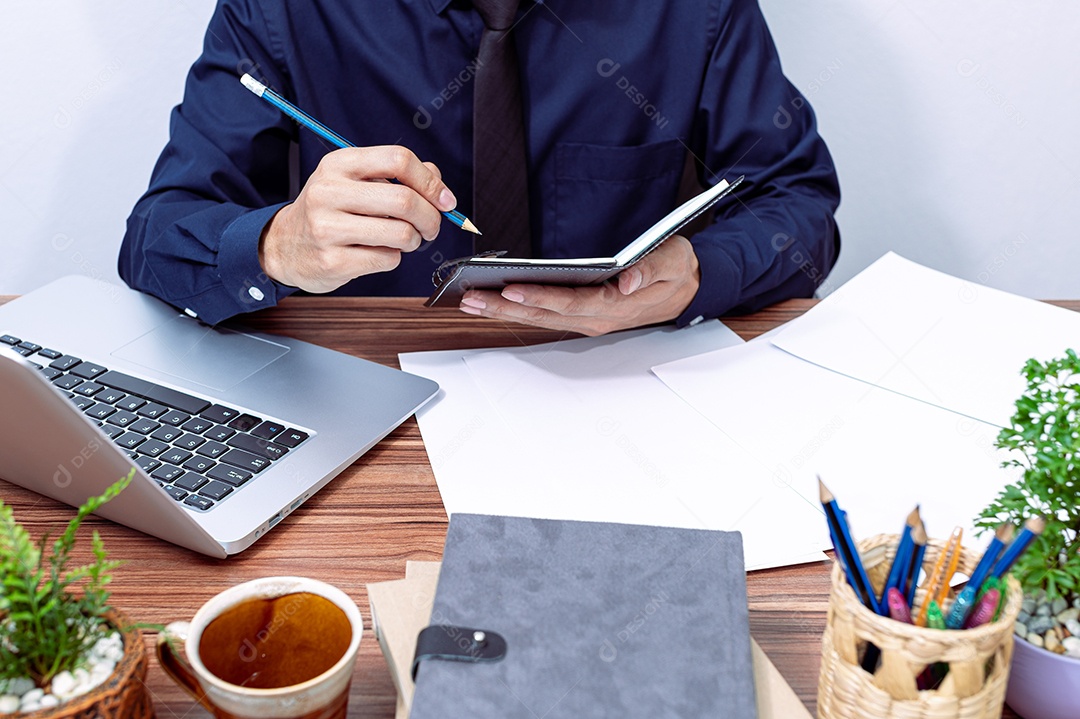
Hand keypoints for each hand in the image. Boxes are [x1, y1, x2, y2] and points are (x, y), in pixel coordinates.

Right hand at [259, 146, 455, 291]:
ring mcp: (327, 227)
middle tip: (430, 227)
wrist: (284, 246)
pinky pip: (388, 259)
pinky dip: (393, 258)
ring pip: (401, 233)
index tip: (445, 200)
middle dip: (430, 217)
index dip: (430, 181)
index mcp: (339, 164)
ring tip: (402, 240)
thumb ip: (398, 177)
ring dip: (413, 240)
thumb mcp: (355, 182)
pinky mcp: (332, 261)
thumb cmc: (330, 211)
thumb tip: (440, 185)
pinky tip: (376, 252)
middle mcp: (329, 191)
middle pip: (404, 200)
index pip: (398, 159)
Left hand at [458, 235, 700, 335]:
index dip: (540, 298)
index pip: (571, 303)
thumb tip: (626, 279)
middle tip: (470, 299)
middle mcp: (597, 318)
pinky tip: (493, 302)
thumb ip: (651, 270)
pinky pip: (545, 315)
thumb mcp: (673, 261)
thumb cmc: (677, 271)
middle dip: (505, 309)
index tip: (511, 291)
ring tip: (470, 302)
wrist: (689, 289)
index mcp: (617, 305)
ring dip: (503, 312)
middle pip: (545, 316)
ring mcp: (588, 320)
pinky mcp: (581, 315)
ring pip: (540, 319)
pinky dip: (516, 310)